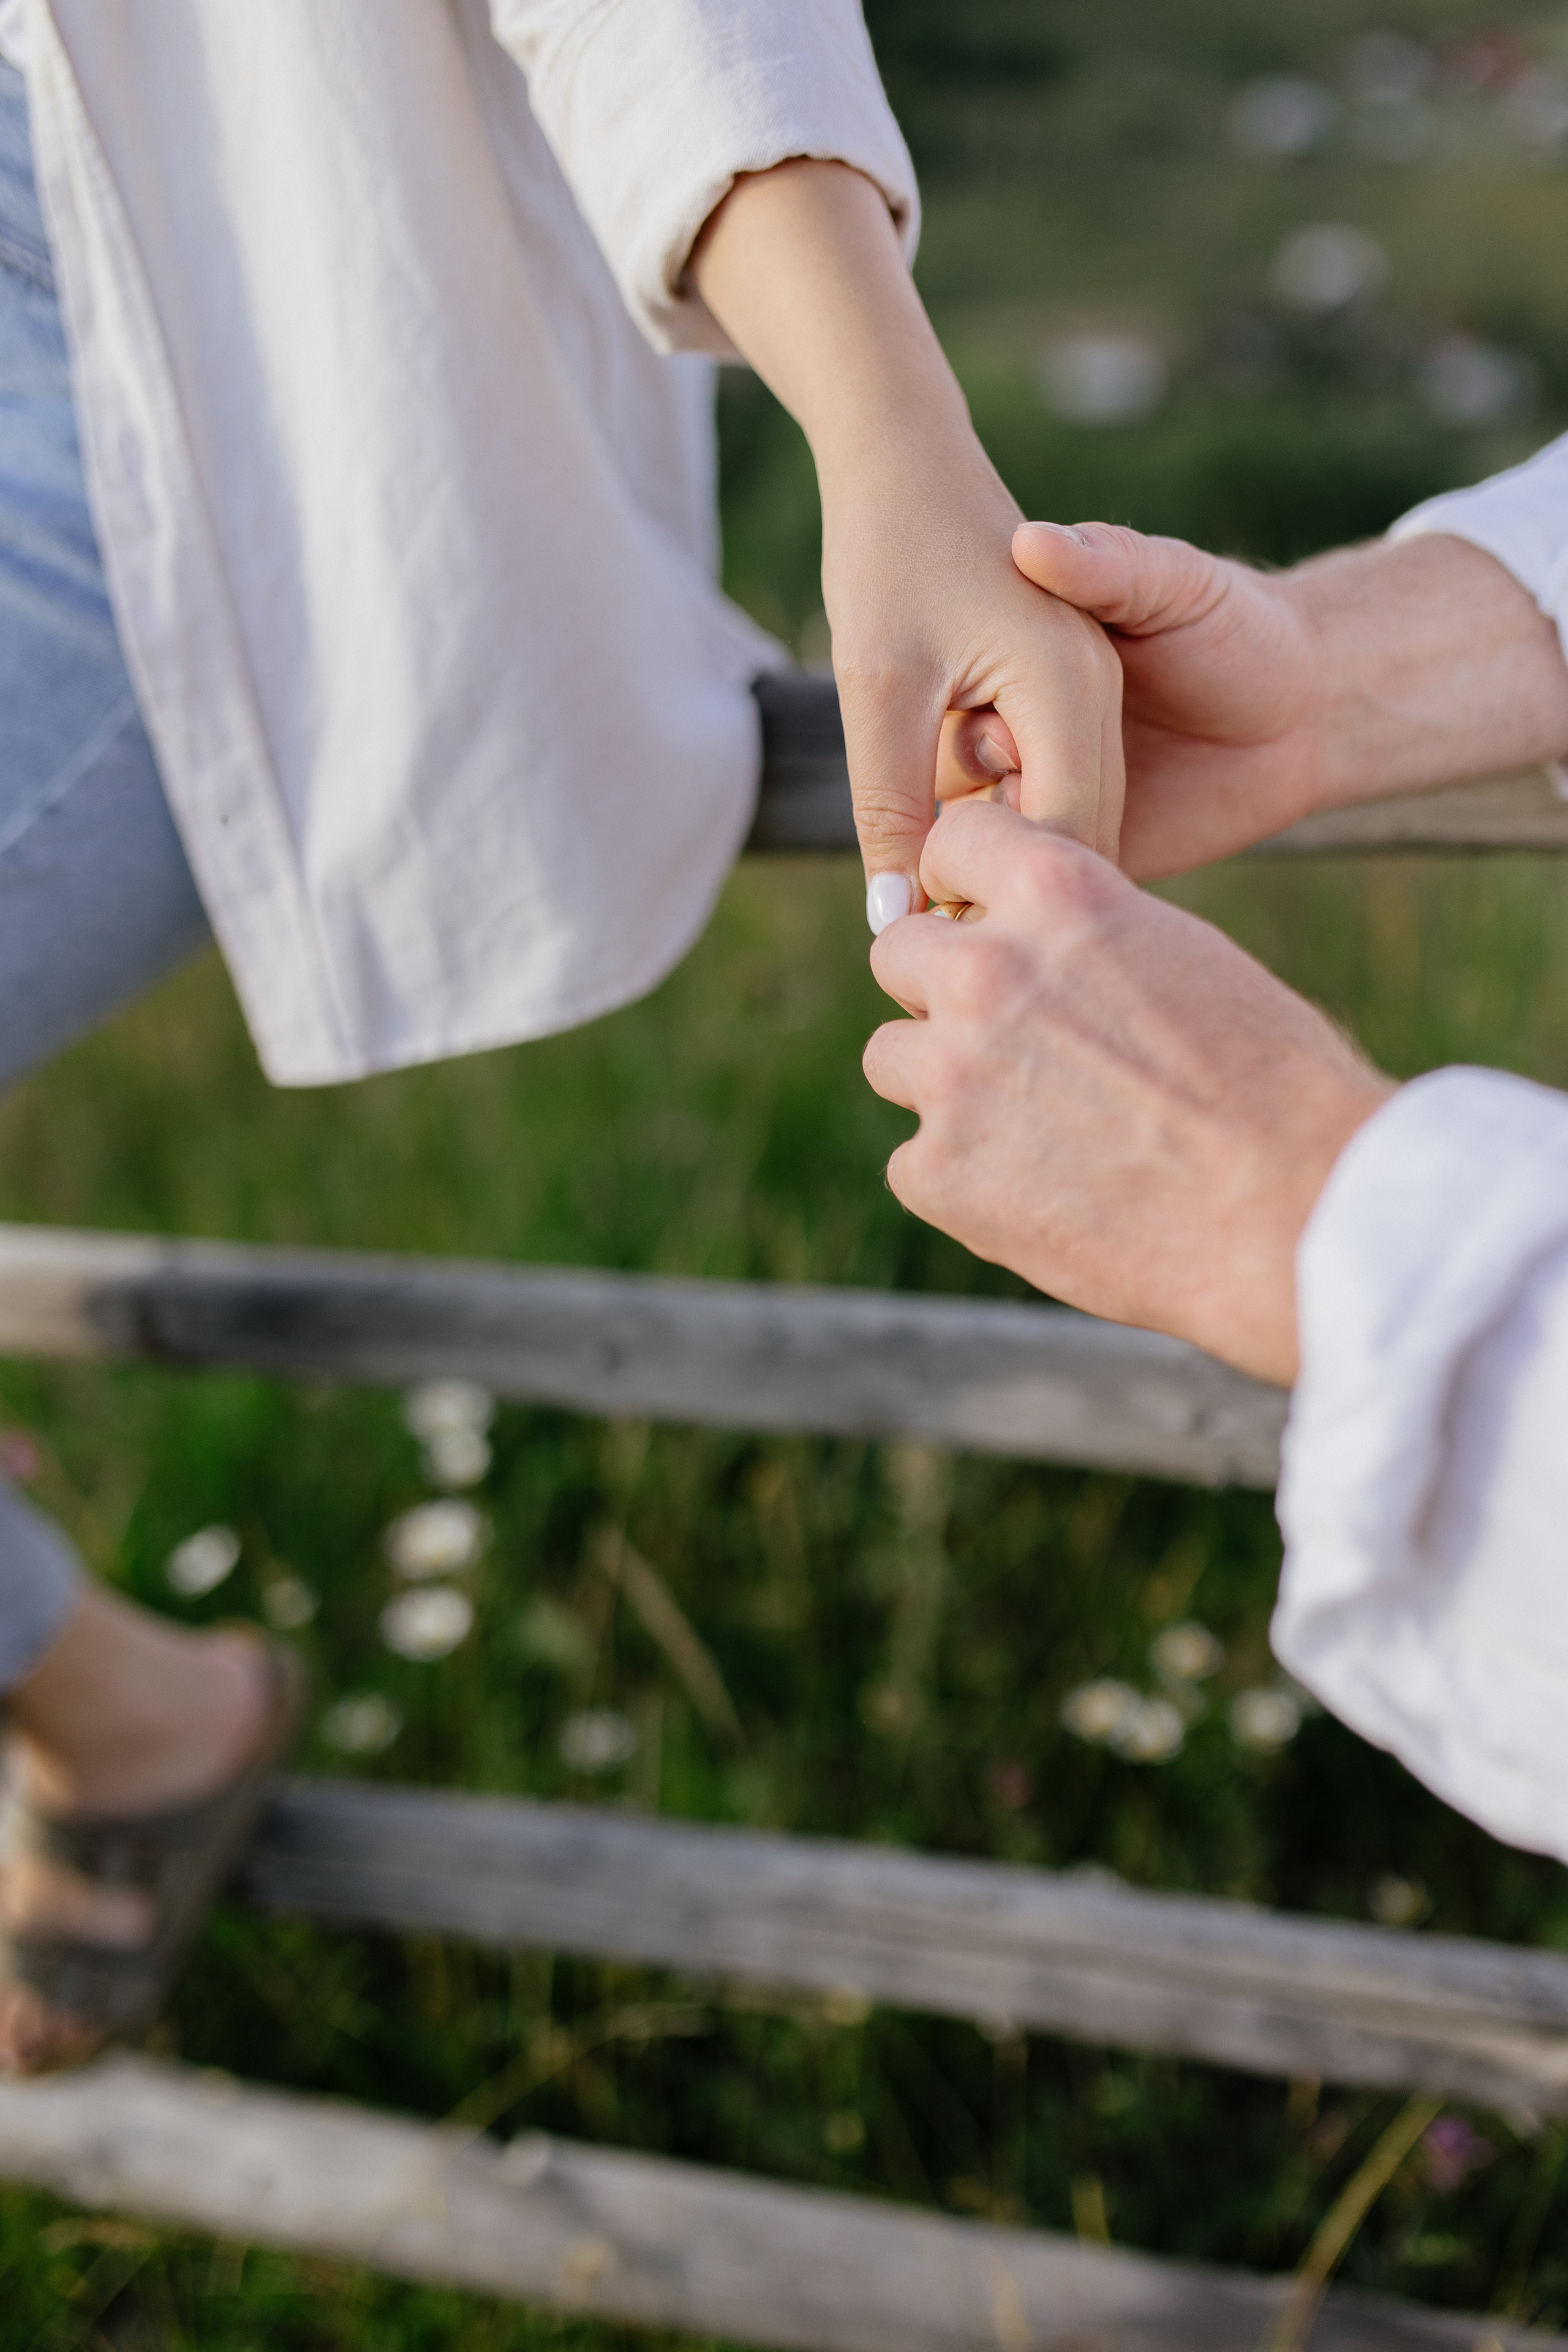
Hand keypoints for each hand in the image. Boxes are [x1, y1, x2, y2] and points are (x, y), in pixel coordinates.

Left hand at [689, 162, 1123, 911]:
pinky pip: (1051, 788)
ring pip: (1067, 822)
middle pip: (1078, 842)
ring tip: (941, 924)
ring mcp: (1094, 697)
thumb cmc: (890, 552)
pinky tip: (949, 860)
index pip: (1065, 842)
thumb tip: (892, 920)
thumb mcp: (879, 684)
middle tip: (941, 970)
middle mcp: (1100, 697)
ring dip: (1010, 872)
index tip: (940, 956)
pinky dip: (1008, 829)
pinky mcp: (1071, 698)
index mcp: (1073, 690)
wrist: (909, 457)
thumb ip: (891, 800)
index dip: (1004, 907)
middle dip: (1013, 903)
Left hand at [863, 799, 1391, 1382]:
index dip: (961, 884)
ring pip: (892, 1057)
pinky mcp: (937, 1174)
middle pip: (898, 953)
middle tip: (1008, 1041)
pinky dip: (962, 1179)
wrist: (1297, 1215)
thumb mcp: (1185, 958)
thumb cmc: (1276, 1088)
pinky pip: (913, 1163)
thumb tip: (1032, 944)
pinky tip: (1042, 1198)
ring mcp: (952, 1075)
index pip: (952, 842)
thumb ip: (1087, 938)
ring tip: (1034, 1127)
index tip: (978, 917)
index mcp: (1059, 895)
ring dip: (943, 1083)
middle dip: (941, 989)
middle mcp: (987, 971)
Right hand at [939, 525, 1567, 878]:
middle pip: (949, 793)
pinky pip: (1044, 890)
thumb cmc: (1235, 622)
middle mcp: (1014, 746)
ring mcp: (1044, 809)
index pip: (947, 717)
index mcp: (1014, 679)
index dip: (965, 735)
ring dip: (1002, 857)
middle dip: (974, 805)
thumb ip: (1107, 564)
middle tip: (1026, 797)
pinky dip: (1044, 895)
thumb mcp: (1170, 581)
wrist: (1308, 705)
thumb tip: (1030, 541)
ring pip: (985, 853)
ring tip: (1052, 845)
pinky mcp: (1086, 860)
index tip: (1005, 737)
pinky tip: (1068, 887)